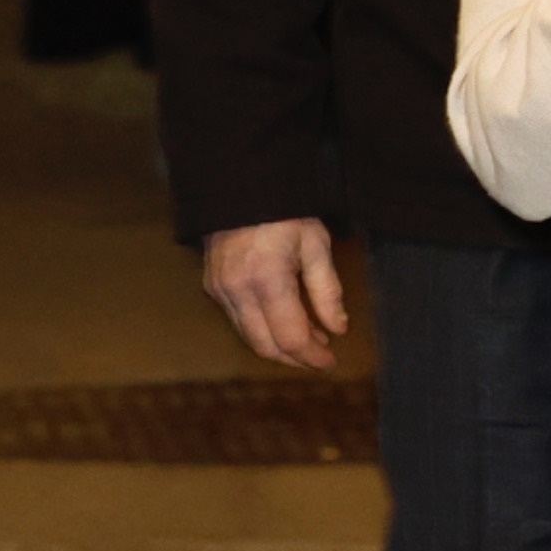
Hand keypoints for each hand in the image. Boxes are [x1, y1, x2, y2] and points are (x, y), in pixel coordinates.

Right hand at [203, 218, 348, 371]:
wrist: (240, 187)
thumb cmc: (284, 213)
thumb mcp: (316, 245)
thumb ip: (327, 291)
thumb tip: (338, 329)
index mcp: (268, 280)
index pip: (291, 337)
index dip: (312, 357)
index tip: (330, 362)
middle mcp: (238, 291)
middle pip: (266, 346)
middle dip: (295, 359)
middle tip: (320, 358)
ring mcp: (220, 290)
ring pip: (250, 337)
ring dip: (279, 346)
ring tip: (309, 340)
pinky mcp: (213, 287)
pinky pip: (239, 321)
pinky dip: (263, 330)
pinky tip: (285, 322)